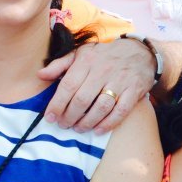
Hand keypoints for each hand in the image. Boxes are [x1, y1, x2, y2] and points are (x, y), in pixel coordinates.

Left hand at [37, 38, 156, 132]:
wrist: (140, 52)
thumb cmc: (105, 55)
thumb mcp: (82, 53)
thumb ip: (60, 64)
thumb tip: (40, 75)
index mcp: (87, 61)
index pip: (68, 86)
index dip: (57, 104)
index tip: (50, 118)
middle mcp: (103, 70)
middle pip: (82, 100)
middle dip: (70, 117)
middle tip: (63, 125)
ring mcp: (120, 81)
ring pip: (101, 107)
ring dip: (87, 122)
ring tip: (78, 128)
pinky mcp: (134, 90)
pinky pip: (121, 111)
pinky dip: (109, 123)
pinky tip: (99, 130)